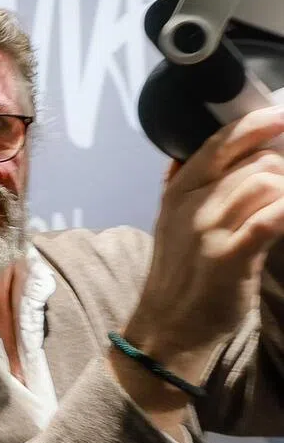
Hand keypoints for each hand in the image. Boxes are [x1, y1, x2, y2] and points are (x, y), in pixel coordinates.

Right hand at [125, 105, 283, 378]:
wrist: (169, 327)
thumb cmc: (180, 275)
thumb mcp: (172, 222)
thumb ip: (188, 185)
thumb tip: (206, 149)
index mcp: (178, 191)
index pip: (219, 143)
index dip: (256, 123)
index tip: (280, 115)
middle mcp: (191, 205)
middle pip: (255, 162)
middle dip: (282, 169)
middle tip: (281, 192)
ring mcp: (209, 231)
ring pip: (267, 183)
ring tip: (279, 213)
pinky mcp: (230, 258)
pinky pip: (272, 217)